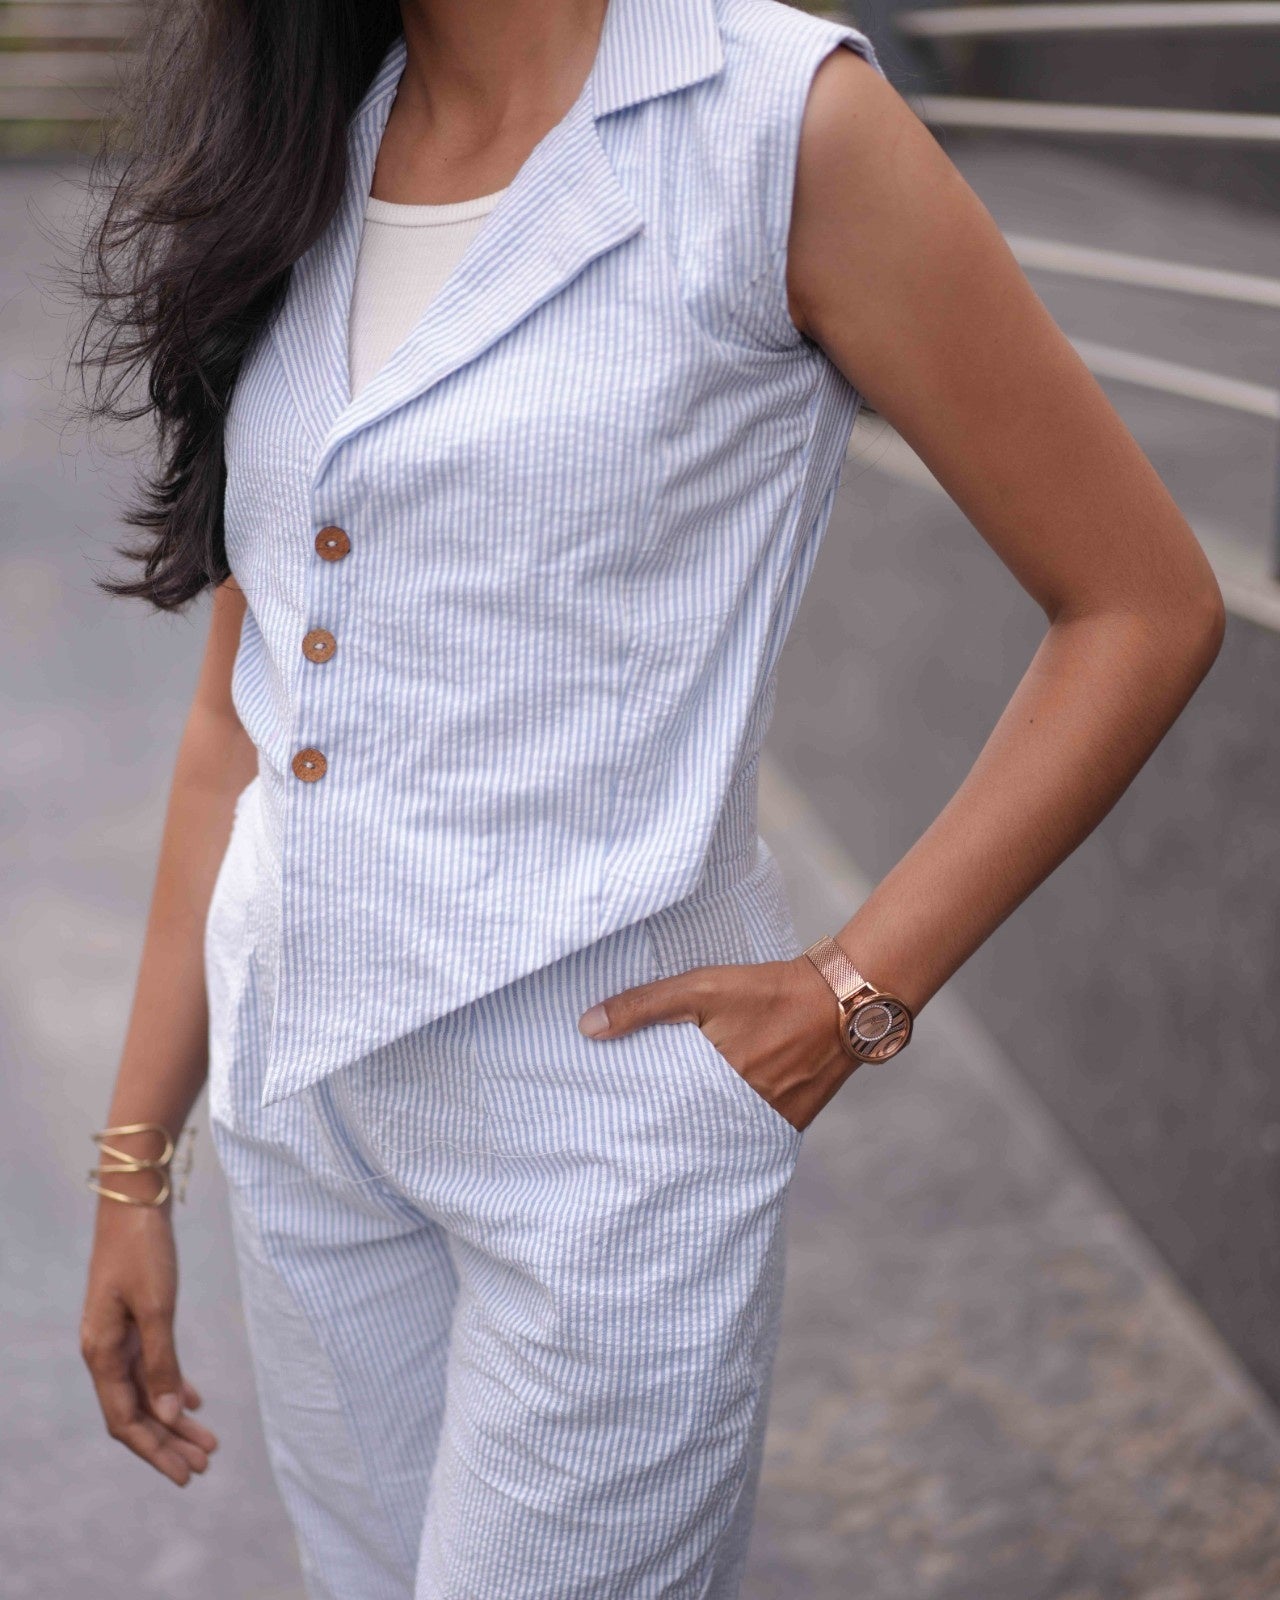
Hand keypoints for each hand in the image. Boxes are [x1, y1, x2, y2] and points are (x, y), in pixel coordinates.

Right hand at [80, 1192, 217, 1486]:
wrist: (135, 1200)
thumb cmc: (144, 1250)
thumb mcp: (158, 1307)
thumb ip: (163, 1362)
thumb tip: (170, 1414)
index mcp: (102, 1353)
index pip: (125, 1419)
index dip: (155, 1450)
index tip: (186, 1473)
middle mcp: (105, 1351)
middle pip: (136, 1412)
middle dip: (168, 1442)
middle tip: (204, 1466)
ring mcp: (118, 1335)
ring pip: (146, 1391)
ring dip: (174, 1418)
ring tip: (208, 1442)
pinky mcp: (134, 1319)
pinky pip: (151, 1366)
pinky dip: (172, 1385)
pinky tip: (194, 1400)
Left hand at [578, 952, 854, 1131]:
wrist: (840, 1001)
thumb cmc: (767, 991)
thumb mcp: (701, 987)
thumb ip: (644, 1006)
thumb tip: (587, 1027)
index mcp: (711, 1080)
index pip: (658, 1113)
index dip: (633, 1117)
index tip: (606, 1122)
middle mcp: (739, 1110)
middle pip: (685, 1131)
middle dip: (660, 1132)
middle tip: (626, 1137)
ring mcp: (767, 1122)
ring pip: (716, 1136)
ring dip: (694, 1133)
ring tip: (664, 1134)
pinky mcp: (789, 1124)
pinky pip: (748, 1136)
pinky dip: (729, 1131)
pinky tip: (709, 1125)